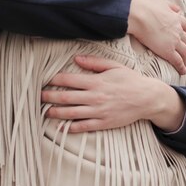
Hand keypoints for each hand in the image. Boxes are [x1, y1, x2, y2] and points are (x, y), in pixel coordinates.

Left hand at [41, 56, 184, 132]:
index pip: (69, 80)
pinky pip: (83, 126)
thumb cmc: (130, 79)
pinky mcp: (103, 123)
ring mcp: (98, 111)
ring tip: (45, 112)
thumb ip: (94, 62)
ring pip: (71, 113)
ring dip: (56, 112)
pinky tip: (61, 127)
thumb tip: (76, 58)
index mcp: (96, 81)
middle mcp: (95, 96)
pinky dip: (71, 127)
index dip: (55, 79)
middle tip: (38, 96)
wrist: (147, 98)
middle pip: (66, 97)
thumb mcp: (114, 66)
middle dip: (50, 96)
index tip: (45, 80)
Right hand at [127, 0, 185, 74]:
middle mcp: (178, 31)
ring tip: (185, 63)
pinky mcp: (168, 51)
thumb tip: (178, 10)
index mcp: (177, 19)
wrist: (139, 16)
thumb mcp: (162, 3)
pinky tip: (182, 71)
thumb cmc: (147, 8)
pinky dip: (182, 67)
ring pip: (184, 52)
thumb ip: (171, 7)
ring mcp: (174, 42)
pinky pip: (178, 61)